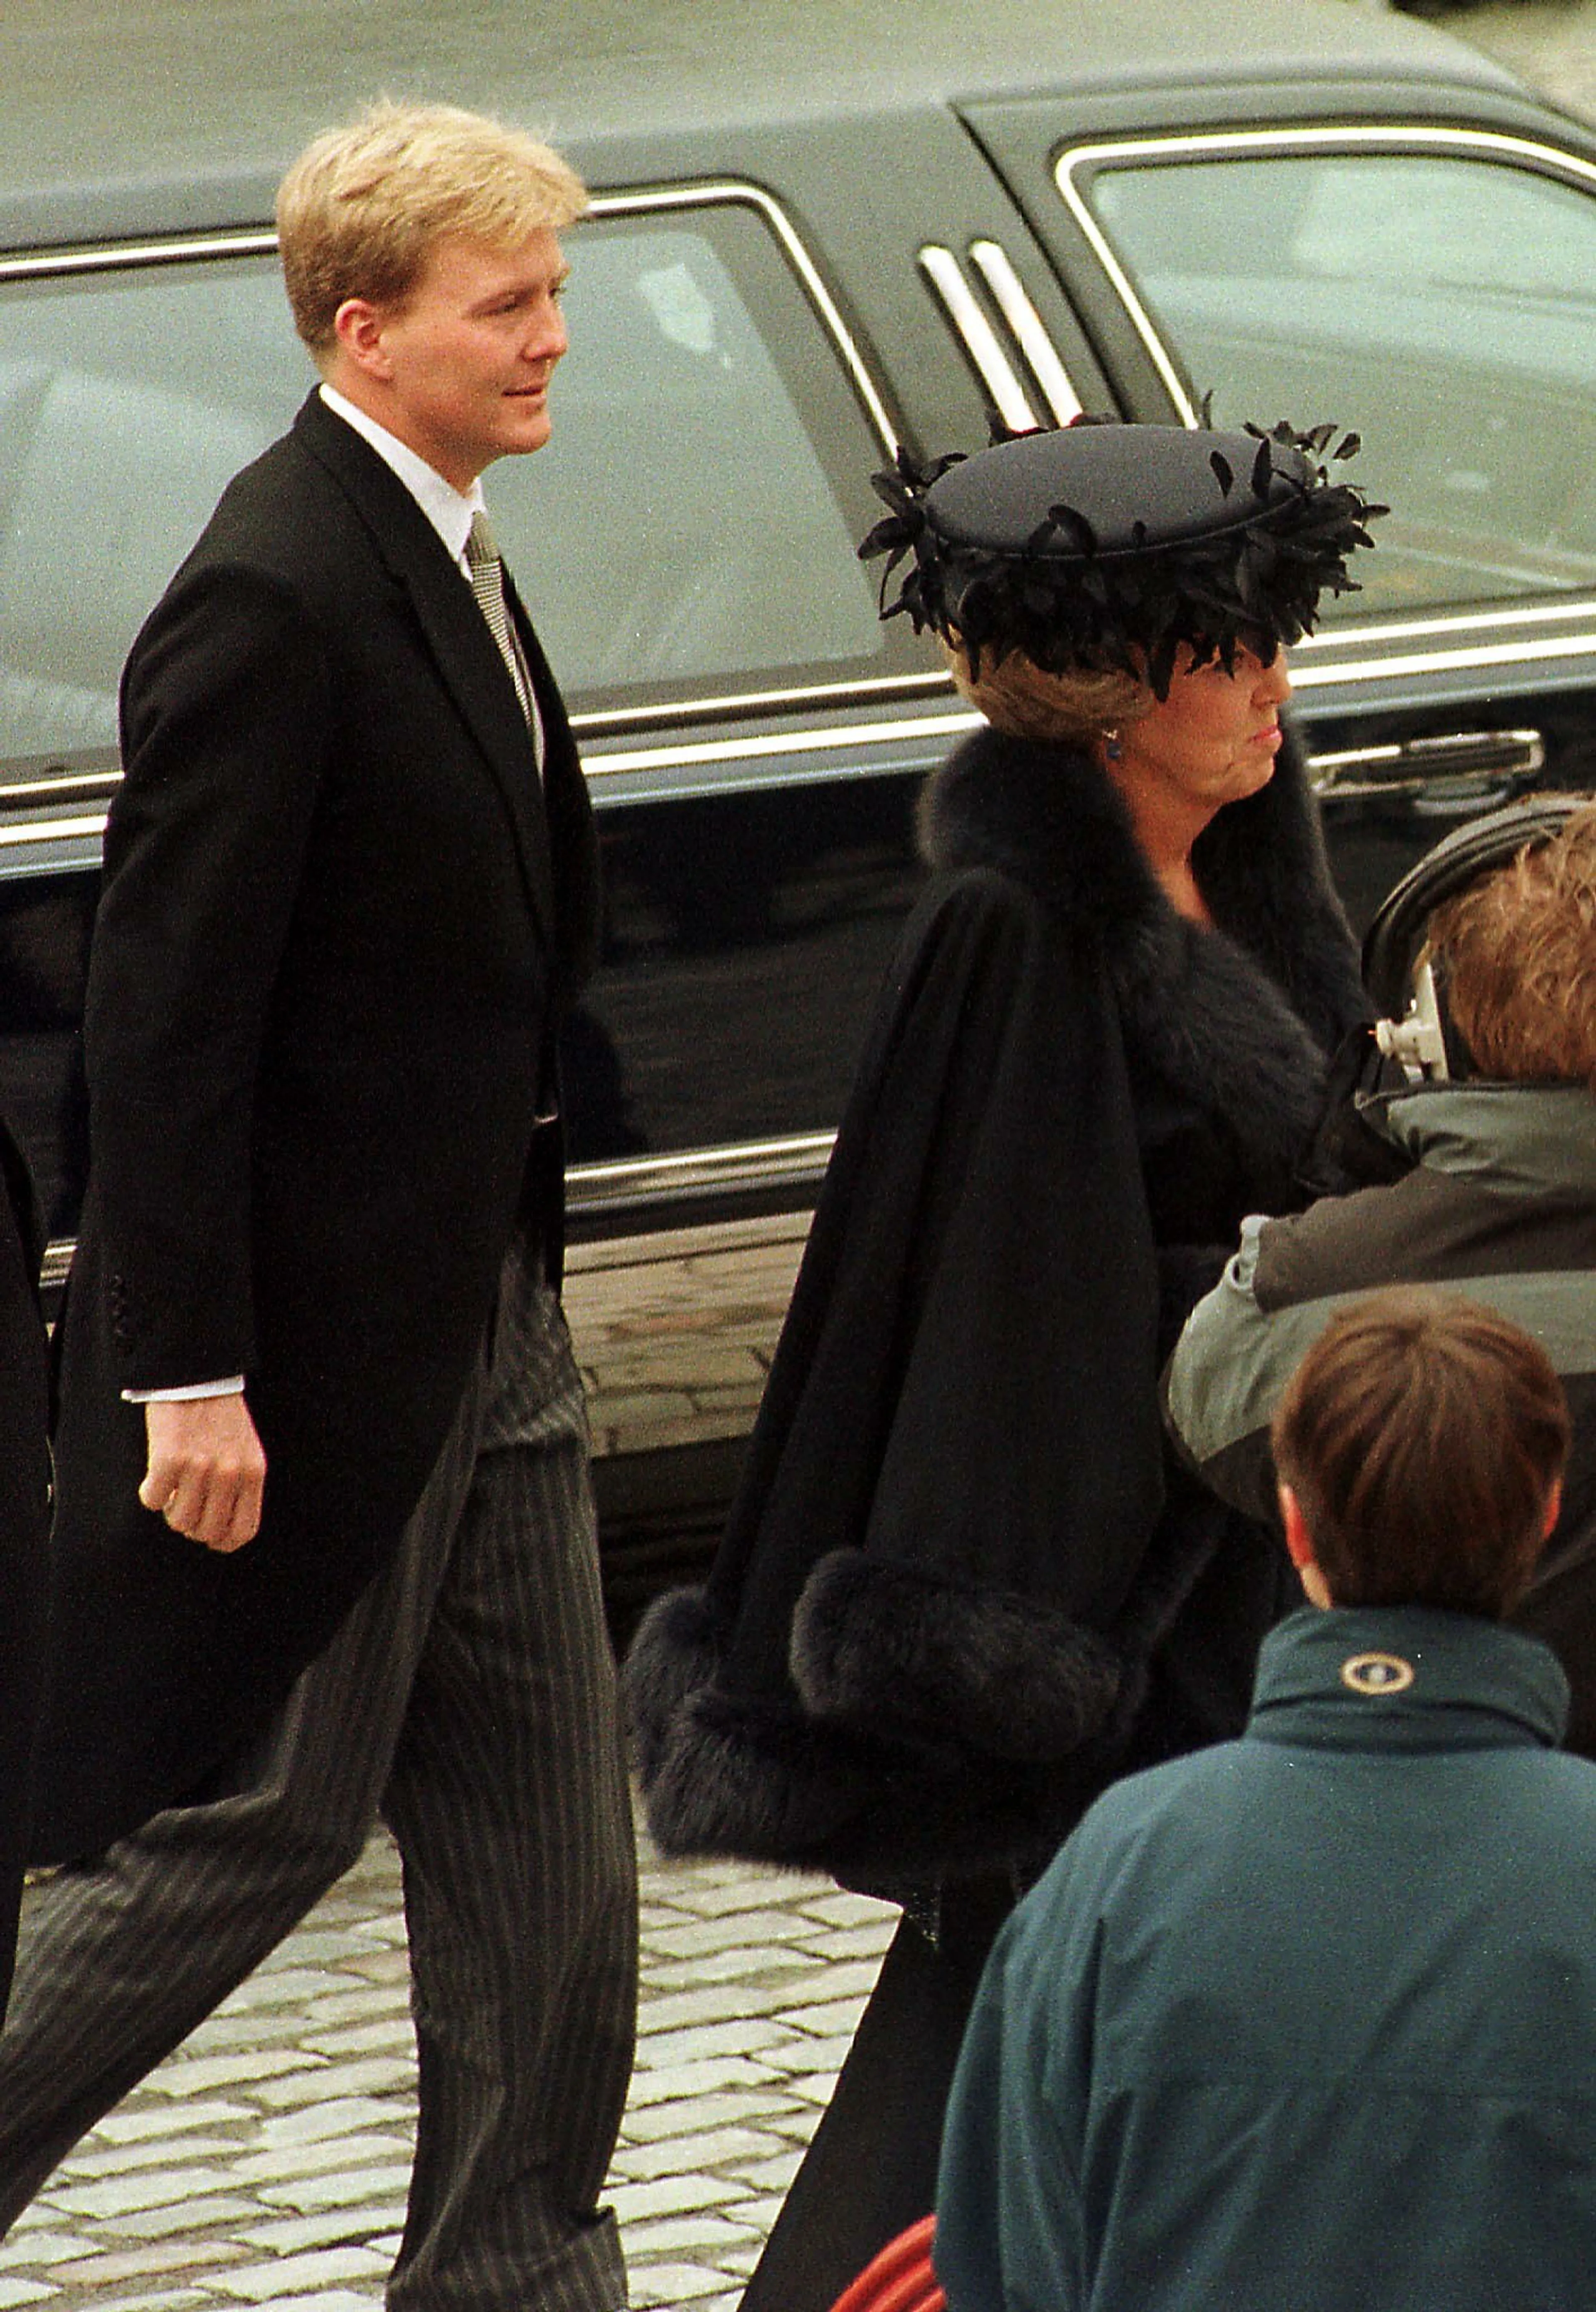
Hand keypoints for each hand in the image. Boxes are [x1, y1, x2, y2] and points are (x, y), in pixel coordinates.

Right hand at [139, 1395, 265, 1551]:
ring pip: (179, 1521)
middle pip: (207, 1531)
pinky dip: (150, 1492)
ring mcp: (200, 1467)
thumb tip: (217, 1530)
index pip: (242, 1530)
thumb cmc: (218, 1415)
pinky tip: (155, 1474)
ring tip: (173, 1485)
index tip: (209, 1537)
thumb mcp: (244, 1451)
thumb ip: (238, 1487)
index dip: (222, 1541)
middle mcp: (229, 1473)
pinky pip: (153, 1500)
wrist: (195, 1375)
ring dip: (170, 1508)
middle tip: (184, 1502)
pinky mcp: (169, 1459)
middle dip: (192, 1524)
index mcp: (252, 1472)